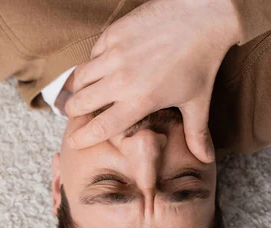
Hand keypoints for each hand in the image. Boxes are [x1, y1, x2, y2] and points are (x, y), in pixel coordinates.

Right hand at [64, 0, 241, 162]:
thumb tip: (204, 160)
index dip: (83, 138)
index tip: (74, 141)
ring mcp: (114, 56)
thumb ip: (195, 133)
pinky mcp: (112, 35)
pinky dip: (92, 63)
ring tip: (83, 91)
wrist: (202, 16)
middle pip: (80, 104)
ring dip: (78, 88)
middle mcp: (122, 81)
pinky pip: (91, 54)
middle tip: (75, 113)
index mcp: (140, 101)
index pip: (100, 127)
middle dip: (74, 112)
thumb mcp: (198, 101)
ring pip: (79, 78)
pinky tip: (101, 66)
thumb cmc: (201, 60)